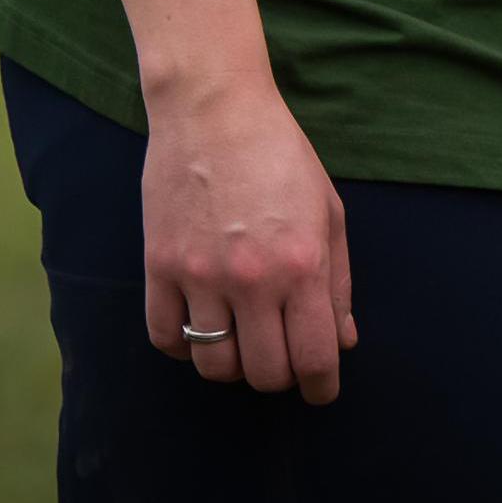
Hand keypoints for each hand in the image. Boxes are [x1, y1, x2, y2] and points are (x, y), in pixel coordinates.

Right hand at [140, 73, 353, 400]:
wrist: (214, 110)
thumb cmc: (282, 157)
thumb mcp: (329, 212)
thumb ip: (338, 282)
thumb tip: (343, 341)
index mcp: (303, 265)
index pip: (314, 358)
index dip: (322, 386)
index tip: (322, 391)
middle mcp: (252, 279)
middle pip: (264, 373)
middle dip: (281, 376)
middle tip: (284, 357)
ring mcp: (200, 275)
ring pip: (214, 366)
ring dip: (234, 365)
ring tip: (244, 340)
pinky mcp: (159, 267)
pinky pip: (166, 339)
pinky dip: (185, 347)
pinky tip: (202, 328)